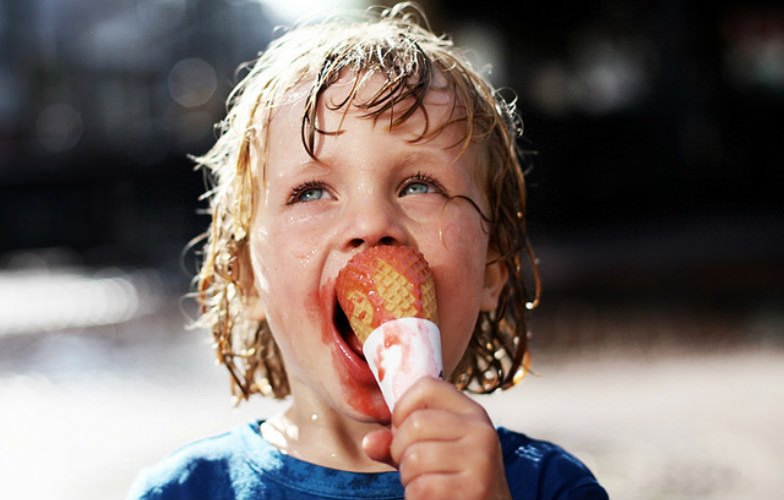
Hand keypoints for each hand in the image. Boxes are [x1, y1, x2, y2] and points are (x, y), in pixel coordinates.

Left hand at [363, 377, 511, 499]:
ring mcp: (481, 460)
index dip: (403, 407)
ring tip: (426, 484)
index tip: (402, 430)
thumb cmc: (458, 481)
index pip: (427, 386)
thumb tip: (370, 442)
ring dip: (408, 478)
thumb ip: (400, 443)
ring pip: (414, 458)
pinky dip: (416, 497)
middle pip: (415, 423)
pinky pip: (421, 488)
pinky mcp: (474, 488)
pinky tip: (434, 499)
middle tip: (412, 467)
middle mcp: (481, 431)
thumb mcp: (434, 452)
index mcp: (472, 413)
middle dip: (400, 450)